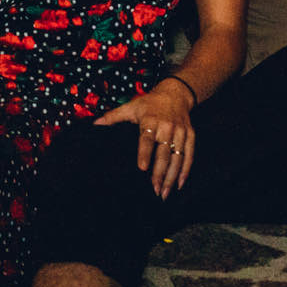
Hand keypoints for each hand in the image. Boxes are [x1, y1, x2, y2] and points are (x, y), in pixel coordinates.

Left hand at [94, 79, 196, 197]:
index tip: (142, 168)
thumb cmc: (150, 103)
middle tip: (154, 190)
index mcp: (151, 120)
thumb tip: (95, 123)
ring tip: (164, 192)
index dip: (145, 153)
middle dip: (160, 172)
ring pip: (178, 157)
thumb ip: (114, 116)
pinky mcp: (190, 135)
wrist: (175, 94)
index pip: (147, 138)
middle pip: (164, 152)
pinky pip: (190, 155)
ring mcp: (180, 132)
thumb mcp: (131, 106)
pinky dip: (185, 170)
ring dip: (171, 176)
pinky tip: (179, 184)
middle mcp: (167, 126)